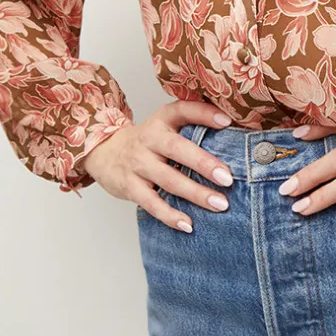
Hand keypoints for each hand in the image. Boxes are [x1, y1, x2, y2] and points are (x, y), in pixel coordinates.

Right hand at [81, 100, 235, 230]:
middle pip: (178, 150)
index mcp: (162, 120)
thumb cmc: (148, 140)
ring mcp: (138, 164)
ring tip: (220, 204)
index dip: (204, 114)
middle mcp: (149, 139)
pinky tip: (188, 224)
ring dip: (196, 194)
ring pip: (169, 180)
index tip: (227, 121)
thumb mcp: (165, 123)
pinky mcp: (129, 187)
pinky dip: (170, 215)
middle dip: (204, 164)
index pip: (183, 110)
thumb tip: (231, 127)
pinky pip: (151, 203)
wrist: (104, 151)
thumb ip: (193, 122)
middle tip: (228, 178)